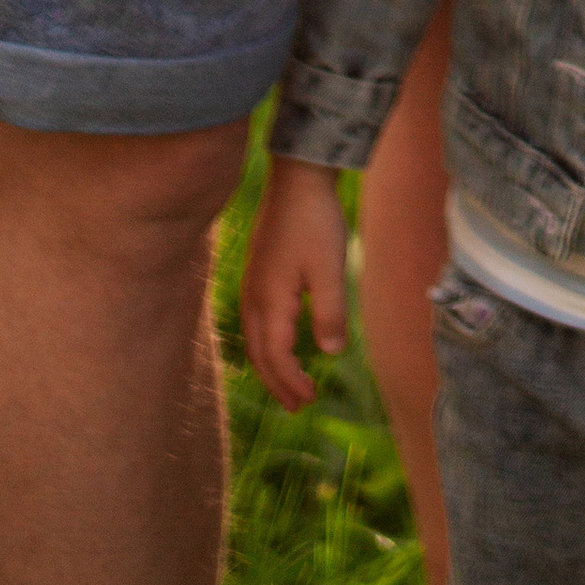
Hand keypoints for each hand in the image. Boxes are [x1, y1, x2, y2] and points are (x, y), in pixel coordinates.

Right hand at [239, 156, 350, 411]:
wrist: (297, 178)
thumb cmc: (316, 221)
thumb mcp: (330, 268)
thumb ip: (330, 312)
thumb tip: (331, 353)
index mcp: (270, 301)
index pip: (276, 357)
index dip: (291, 383)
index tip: (310, 401)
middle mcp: (254, 297)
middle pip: (260, 354)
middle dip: (278, 383)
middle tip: (299, 406)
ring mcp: (252, 284)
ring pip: (256, 339)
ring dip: (272, 365)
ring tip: (291, 384)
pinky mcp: (258, 273)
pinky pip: (258, 322)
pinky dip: (269, 343)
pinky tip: (283, 342)